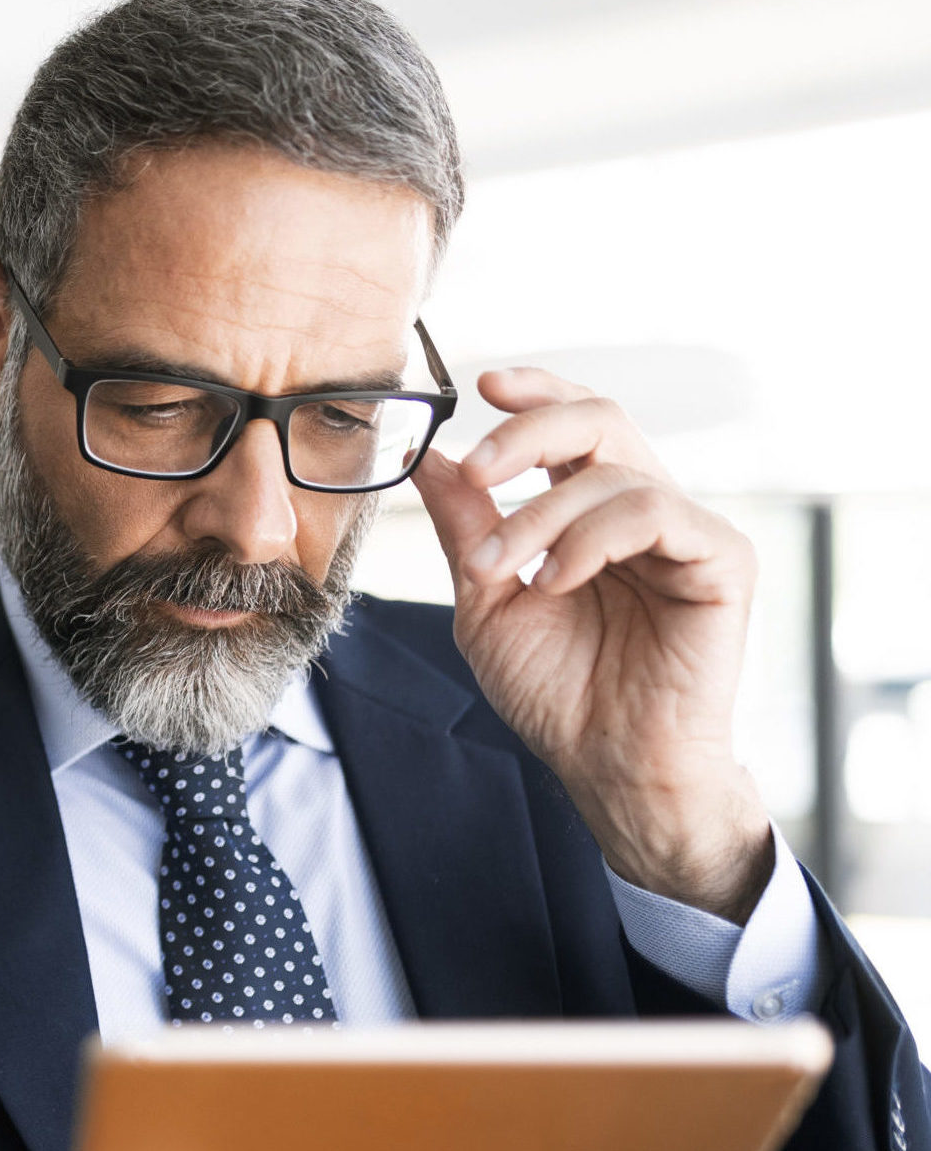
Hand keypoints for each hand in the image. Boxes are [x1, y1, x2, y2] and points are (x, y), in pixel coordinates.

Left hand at [413, 367, 772, 921]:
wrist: (606, 764)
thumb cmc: (556, 692)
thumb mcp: (487, 601)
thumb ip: (466, 529)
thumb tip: (427, 456)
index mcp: (589, 512)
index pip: (571, 424)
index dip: (534, 393)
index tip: (481, 386)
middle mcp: (642, 509)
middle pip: (597, 419)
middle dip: (526, 434)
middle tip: (477, 472)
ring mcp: (686, 531)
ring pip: (613, 472)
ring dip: (540, 517)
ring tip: (504, 574)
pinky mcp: (723, 559)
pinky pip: (656, 511)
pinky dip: (592, 539)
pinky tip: (557, 581)